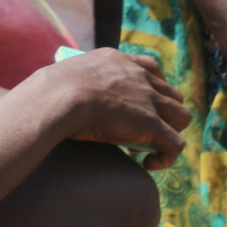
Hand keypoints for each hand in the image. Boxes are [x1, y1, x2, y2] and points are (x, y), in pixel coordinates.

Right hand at [24, 49, 188, 170]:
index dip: (148, 91)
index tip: (132, 108)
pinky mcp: (151, 124)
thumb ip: (67, 83)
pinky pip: (175, 143)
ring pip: (181, 117)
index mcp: (118, 61)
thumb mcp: (60, 77)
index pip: (149, 68)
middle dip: (161, 114)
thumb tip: (48, 95)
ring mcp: (149, 100)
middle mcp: (140, 77)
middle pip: (171, 94)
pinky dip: (168, 156)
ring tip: (146, 149)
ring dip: (168, 133)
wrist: (56, 98)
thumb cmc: (46, 92)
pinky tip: (149, 165)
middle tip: (135, 133)